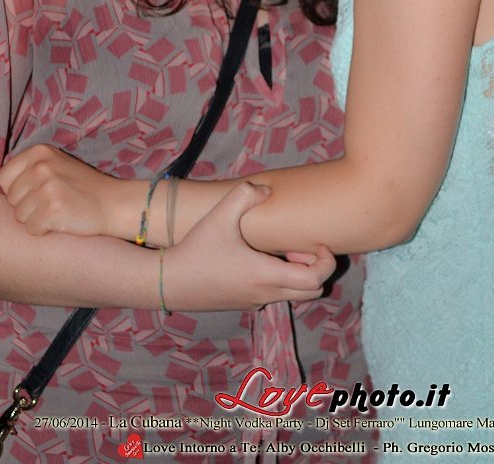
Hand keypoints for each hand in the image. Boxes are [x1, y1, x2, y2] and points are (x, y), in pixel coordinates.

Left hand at [0, 144, 117, 236]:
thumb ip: (28, 171)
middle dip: (27, 206)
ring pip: (20, 216)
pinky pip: (32, 229)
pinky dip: (45, 230)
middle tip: (53, 202)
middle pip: (11, 199)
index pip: (4, 177)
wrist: (113, 203)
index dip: (18, 190)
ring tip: (59, 210)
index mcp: (39, 152)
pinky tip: (63, 220)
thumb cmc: (82, 188)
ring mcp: (48, 187)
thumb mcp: (55, 166)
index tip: (38, 192)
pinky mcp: (53, 208)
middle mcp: (41, 166)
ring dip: (37, 219)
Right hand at [163, 182, 335, 310]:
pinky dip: (279, 281)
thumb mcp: (220, 215)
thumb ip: (245, 195)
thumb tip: (266, 190)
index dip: (326, 262)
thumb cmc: (196, 249)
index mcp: (266, 275)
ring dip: (297, 275)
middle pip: (312, 292)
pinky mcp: (243, 304)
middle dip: (316, 269)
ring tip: (280, 252)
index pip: (316, 280)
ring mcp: (254, 302)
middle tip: (300, 247)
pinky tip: (258, 259)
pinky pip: (274, 296)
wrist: (167, 282)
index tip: (319, 243)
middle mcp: (265, 294)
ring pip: (294, 296)